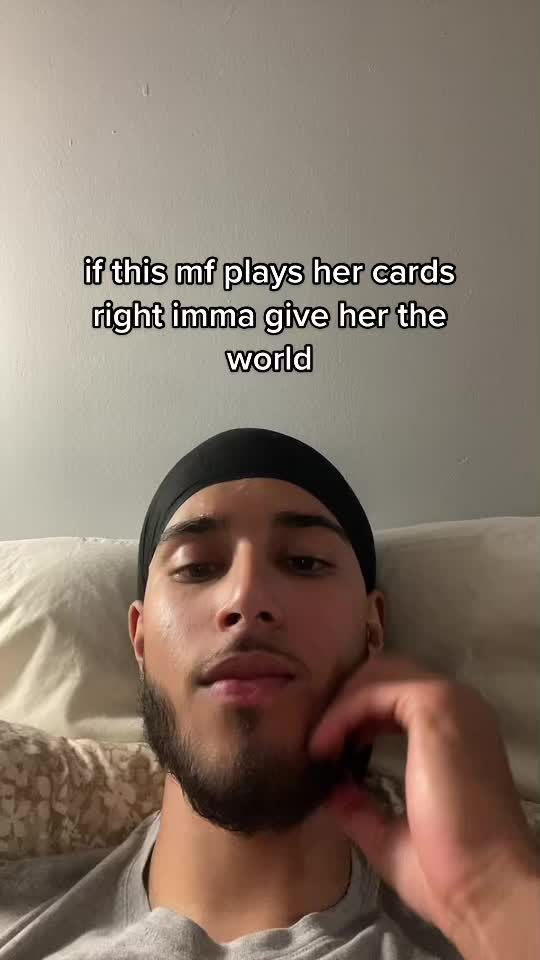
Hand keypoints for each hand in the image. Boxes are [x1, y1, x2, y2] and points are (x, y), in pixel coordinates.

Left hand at [308, 654, 538, 953]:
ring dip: (340, 706)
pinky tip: (324, 746)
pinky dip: (341, 713)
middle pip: (385, 676)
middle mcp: (458, 707)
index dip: (355, 716)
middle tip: (317, 742)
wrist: (484, 887)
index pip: (396, 698)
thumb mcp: (390, 835)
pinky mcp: (435, 704)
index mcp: (456, 732)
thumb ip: (362, 807)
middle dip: (344, 703)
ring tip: (318, 746)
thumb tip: (333, 790)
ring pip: (377, 676)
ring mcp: (450, 701)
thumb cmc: (447, 870)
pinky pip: (373, 691)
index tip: (327, 752)